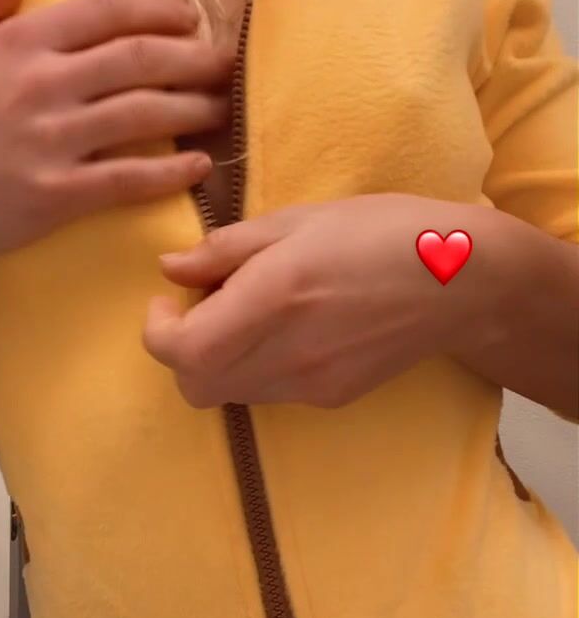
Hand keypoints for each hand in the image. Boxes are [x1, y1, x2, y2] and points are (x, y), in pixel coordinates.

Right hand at [0, 0, 234, 269]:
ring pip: (144, 115)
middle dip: (193, 59)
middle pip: (140, 60)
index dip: (158, 12)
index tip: (189, 19)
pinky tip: (199, 166)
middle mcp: (43, 84)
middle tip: (225, 65)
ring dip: (193, 109)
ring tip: (221, 110)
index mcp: (19, 42)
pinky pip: (129, 179)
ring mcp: (53, 140)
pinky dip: (171, 172)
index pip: (107, 12)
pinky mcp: (58, 195)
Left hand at [143, 194, 484, 407]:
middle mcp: (286, 354)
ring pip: (229, 395)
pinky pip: (268, 394)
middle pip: (195, 387)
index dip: (157, 332)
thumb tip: (171, 268)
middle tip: (201, 309)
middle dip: (182, 353)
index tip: (166, 300)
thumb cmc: (382, 231)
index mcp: (273, 299)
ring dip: (218, 362)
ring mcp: (310, 385)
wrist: (460, 282)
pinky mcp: (331, 398)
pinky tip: (287, 330)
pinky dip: (255, 368)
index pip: (182, 351)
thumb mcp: (300, 220)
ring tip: (248, 314)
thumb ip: (228, 249)